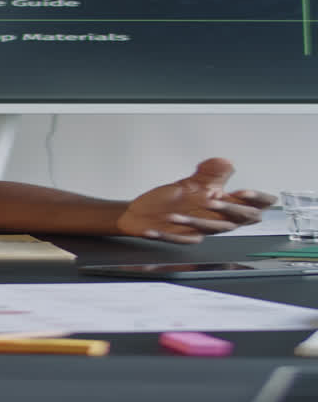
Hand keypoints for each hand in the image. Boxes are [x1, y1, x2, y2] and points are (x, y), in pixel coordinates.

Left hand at [116, 158, 275, 243]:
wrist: (145, 214)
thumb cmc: (172, 200)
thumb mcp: (191, 183)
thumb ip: (210, 173)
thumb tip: (226, 162)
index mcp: (224, 205)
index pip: (254, 206)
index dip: (257, 200)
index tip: (243, 192)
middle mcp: (216, 219)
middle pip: (237, 221)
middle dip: (229, 210)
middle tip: (212, 199)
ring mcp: (199, 230)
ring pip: (208, 229)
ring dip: (194, 222)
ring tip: (176, 214)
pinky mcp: (180, 237)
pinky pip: (177, 240)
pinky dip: (166, 235)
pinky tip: (153, 231)